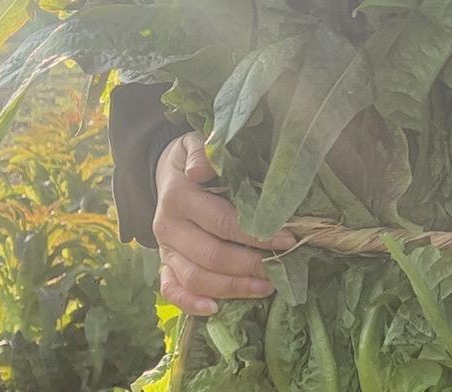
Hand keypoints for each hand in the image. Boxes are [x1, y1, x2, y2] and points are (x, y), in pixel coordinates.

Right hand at [153, 132, 296, 314]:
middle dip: (250, 264)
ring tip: (266, 287)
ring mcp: (164, 248)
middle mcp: (168, 226)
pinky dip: (190, 303)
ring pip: (195, 278)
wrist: (165, 170)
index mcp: (178, 196)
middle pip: (211, 255)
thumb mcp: (196, 142)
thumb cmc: (193, 156)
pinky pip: (171, 289)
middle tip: (282, 266)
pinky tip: (215, 309)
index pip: (222, 221)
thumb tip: (202, 169)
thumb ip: (203, 152)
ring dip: (232, 287)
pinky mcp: (163, 262)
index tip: (288, 238)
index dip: (255, 234)